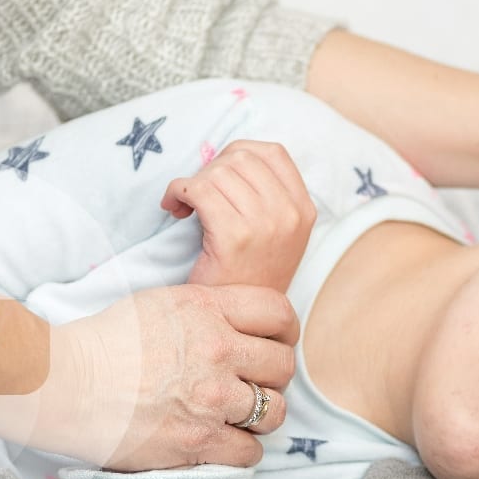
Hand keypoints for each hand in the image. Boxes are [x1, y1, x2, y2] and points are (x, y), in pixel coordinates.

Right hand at [0, 285, 297, 471]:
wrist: (65, 383)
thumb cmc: (103, 341)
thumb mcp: (160, 301)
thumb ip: (205, 308)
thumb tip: (233, 319)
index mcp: (208, 308)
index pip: (279, 312)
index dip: (284, 330)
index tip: (276, 342)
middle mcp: (218, 350)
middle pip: (283, 364)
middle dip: (273, 375)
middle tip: (255, 382)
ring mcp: (212, 397)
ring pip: (274, 410)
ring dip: (262, 414)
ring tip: (241, 414)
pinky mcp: (199, 439)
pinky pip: (249, 450)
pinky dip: (242, 449)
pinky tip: (224, 441)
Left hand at [161, 140, 316, 292]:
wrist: (238, 325)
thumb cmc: (248, 278)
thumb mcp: (274, 235)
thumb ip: (264, 196)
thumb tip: (225, 158)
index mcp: (304, 209)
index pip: (273, 153)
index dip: (237, 153)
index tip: (218, 173)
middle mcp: (290, 214)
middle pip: (241, 158)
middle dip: (210, 169)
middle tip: (196, 194)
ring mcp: (265, 225)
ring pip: (217, 172)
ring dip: (191, 183)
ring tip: (185, 205)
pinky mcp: (234, 237)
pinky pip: (198, 190)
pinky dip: (178, 192)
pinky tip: (174, 209)